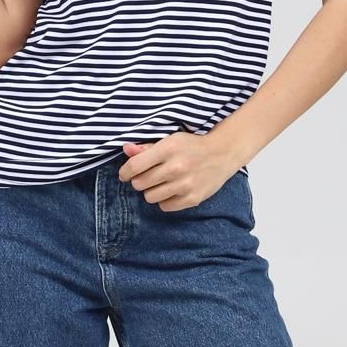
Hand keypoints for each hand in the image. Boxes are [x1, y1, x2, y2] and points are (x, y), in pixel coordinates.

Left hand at [118, 133, 239, 209]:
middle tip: (148, 177)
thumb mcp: (170, 140)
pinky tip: (172, 191)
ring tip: (161, 184)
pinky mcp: (192, 198)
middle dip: (139, 181)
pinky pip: (165, 206)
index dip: (125, 172)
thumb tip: (126, 149)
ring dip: (152, 191)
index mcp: (167, 149)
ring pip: (150, 197)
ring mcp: (184, 185)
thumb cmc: (191, 146)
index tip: (125, 175)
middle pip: (139, 184)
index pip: (134, 166)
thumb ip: (147, 147)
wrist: (222, 154)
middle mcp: (175, 167)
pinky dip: (165, 200)